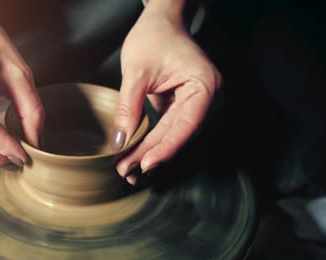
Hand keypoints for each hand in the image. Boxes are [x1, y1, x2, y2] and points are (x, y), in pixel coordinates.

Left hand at [112, 0, 221, 183]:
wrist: (160, 21)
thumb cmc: (154, 37)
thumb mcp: (136, 71)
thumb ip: (128, 106)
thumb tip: (120, 141)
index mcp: (205, 86)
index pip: (186, 124)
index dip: (165, 147)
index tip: (146, 163)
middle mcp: (206, 98)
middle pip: (178, 134)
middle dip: (151, 153)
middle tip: (127, 171)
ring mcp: (195, 103)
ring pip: (171, 134)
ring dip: (150, 151)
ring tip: (127, 168)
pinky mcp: (182, 105)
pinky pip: (167, 127)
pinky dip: (151, 140)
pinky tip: (134, 154)